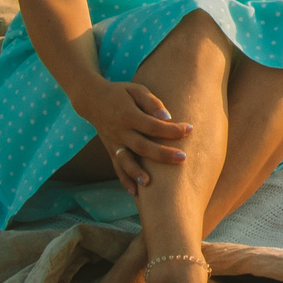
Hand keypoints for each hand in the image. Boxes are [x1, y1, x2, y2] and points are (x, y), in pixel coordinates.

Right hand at [74, 80, 189, 192]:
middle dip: (163, 154)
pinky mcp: (111, 150)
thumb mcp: (136, 90)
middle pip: (142, 146)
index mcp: (128, 115)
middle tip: (183, 158)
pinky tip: (135, 192)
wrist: (92, 100)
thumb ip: (151, 103)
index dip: (171, 129)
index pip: (153, 125)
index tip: (190, 129)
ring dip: (137, 172)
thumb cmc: (120, 93)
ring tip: (150, 183)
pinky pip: (117, 167)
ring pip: (126, 160)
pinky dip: (124, 180)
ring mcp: (114, 143)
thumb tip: (167, 117)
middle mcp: (120, 131)